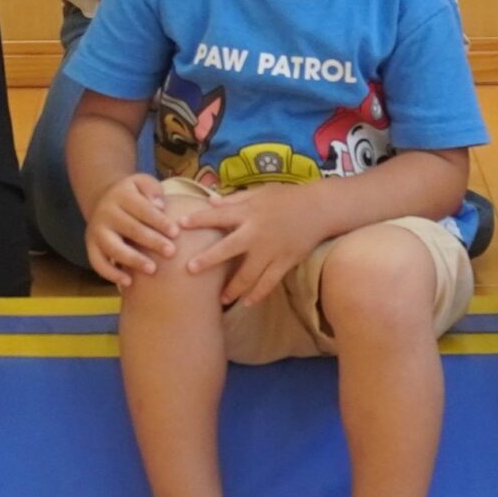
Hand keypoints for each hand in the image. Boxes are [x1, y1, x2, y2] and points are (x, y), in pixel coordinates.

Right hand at [83, 174, 181, 285]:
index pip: (143, 209)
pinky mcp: (90, 246)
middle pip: (131, 229)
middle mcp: (106, 212)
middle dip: (152, 241)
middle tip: (171, 252)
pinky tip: (128, 282)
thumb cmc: (132, 195)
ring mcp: (96, 231)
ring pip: (114, 248)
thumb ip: (152, 190)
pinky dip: (111, 274)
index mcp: (121, 195)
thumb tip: (159, 206)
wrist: (103, 200)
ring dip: (133, 260)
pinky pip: (97, 263)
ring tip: (152, 269)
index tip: (176, 233)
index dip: (160, 221)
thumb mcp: (142, 183)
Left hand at [177, 185, 323, 309]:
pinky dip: (257, 294)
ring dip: (232, 288)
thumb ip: (234, 199)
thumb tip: (210, 200)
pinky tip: (247, 303)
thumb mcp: (259, 193)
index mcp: (248, 212)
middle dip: (208, 260)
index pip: (218, 216)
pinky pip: (268, 283)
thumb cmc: (285, 198)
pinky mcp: (284, 262)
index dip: (198, 220)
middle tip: (189, 270)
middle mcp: (256, 232)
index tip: (178, 226)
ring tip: (221, 299)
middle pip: (227, 249)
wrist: (318, 209)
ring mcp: (271, 250)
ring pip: (248, 274)